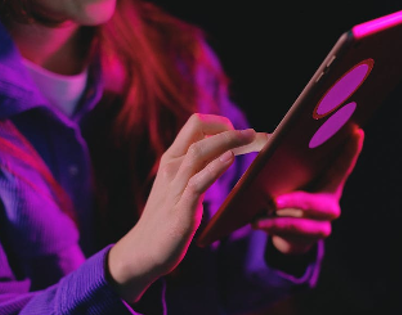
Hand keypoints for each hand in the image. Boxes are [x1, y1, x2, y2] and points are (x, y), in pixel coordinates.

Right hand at [108, 114, 267, 302]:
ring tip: (252, 139)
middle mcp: (171, 166)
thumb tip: (225, 151)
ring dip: (228, 141)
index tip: (244, 134)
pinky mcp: (179, 209)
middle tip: (258, 136)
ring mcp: (174, 187)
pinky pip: (197, 183)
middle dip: (231, 128)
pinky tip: (229, 159)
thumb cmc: (167, 216)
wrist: (143, 250)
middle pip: (198, 130)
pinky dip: (214, 168)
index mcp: (172, 158)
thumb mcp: (181, 184)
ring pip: (198, 151)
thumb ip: (198, 167)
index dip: (222, 123)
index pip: (195, 124)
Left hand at [252, 128, 363, 254]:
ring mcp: (322, 225)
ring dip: (278, 221)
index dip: (351, 150)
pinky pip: (288, 234)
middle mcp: (331, 204)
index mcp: (329, 183)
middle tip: (273, 202)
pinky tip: (256, 223)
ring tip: (258, 218)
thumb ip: (288, 163)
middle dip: (295, 202)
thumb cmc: (290, 192)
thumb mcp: (291, 177)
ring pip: (301, 224)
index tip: (356, 132)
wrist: (290, 230)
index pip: (342, 165)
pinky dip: (271, 227)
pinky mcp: (308, 239)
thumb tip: (273, 142)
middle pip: (317, 204)